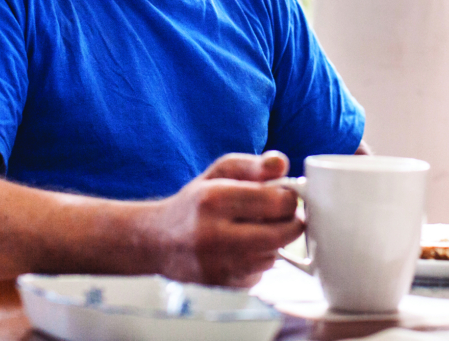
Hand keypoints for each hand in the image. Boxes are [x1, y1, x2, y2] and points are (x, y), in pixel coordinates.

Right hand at [146, 151, 302, 287]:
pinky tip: (241, 249)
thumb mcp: (219, 172)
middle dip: (290, 222)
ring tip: (253, 229)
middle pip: (281, 234)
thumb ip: (253, 165)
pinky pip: (260, 273)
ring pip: (273, 255)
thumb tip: (281, 164)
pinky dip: (258, 260)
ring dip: (273, 243)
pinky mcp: (222, 285)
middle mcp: (213, 235)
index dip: (289, 197)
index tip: (284, 195)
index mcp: (213, 199)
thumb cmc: (194, 203)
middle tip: (281, 214)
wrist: (158, 241)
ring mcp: (217, 264)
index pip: (277, 202)